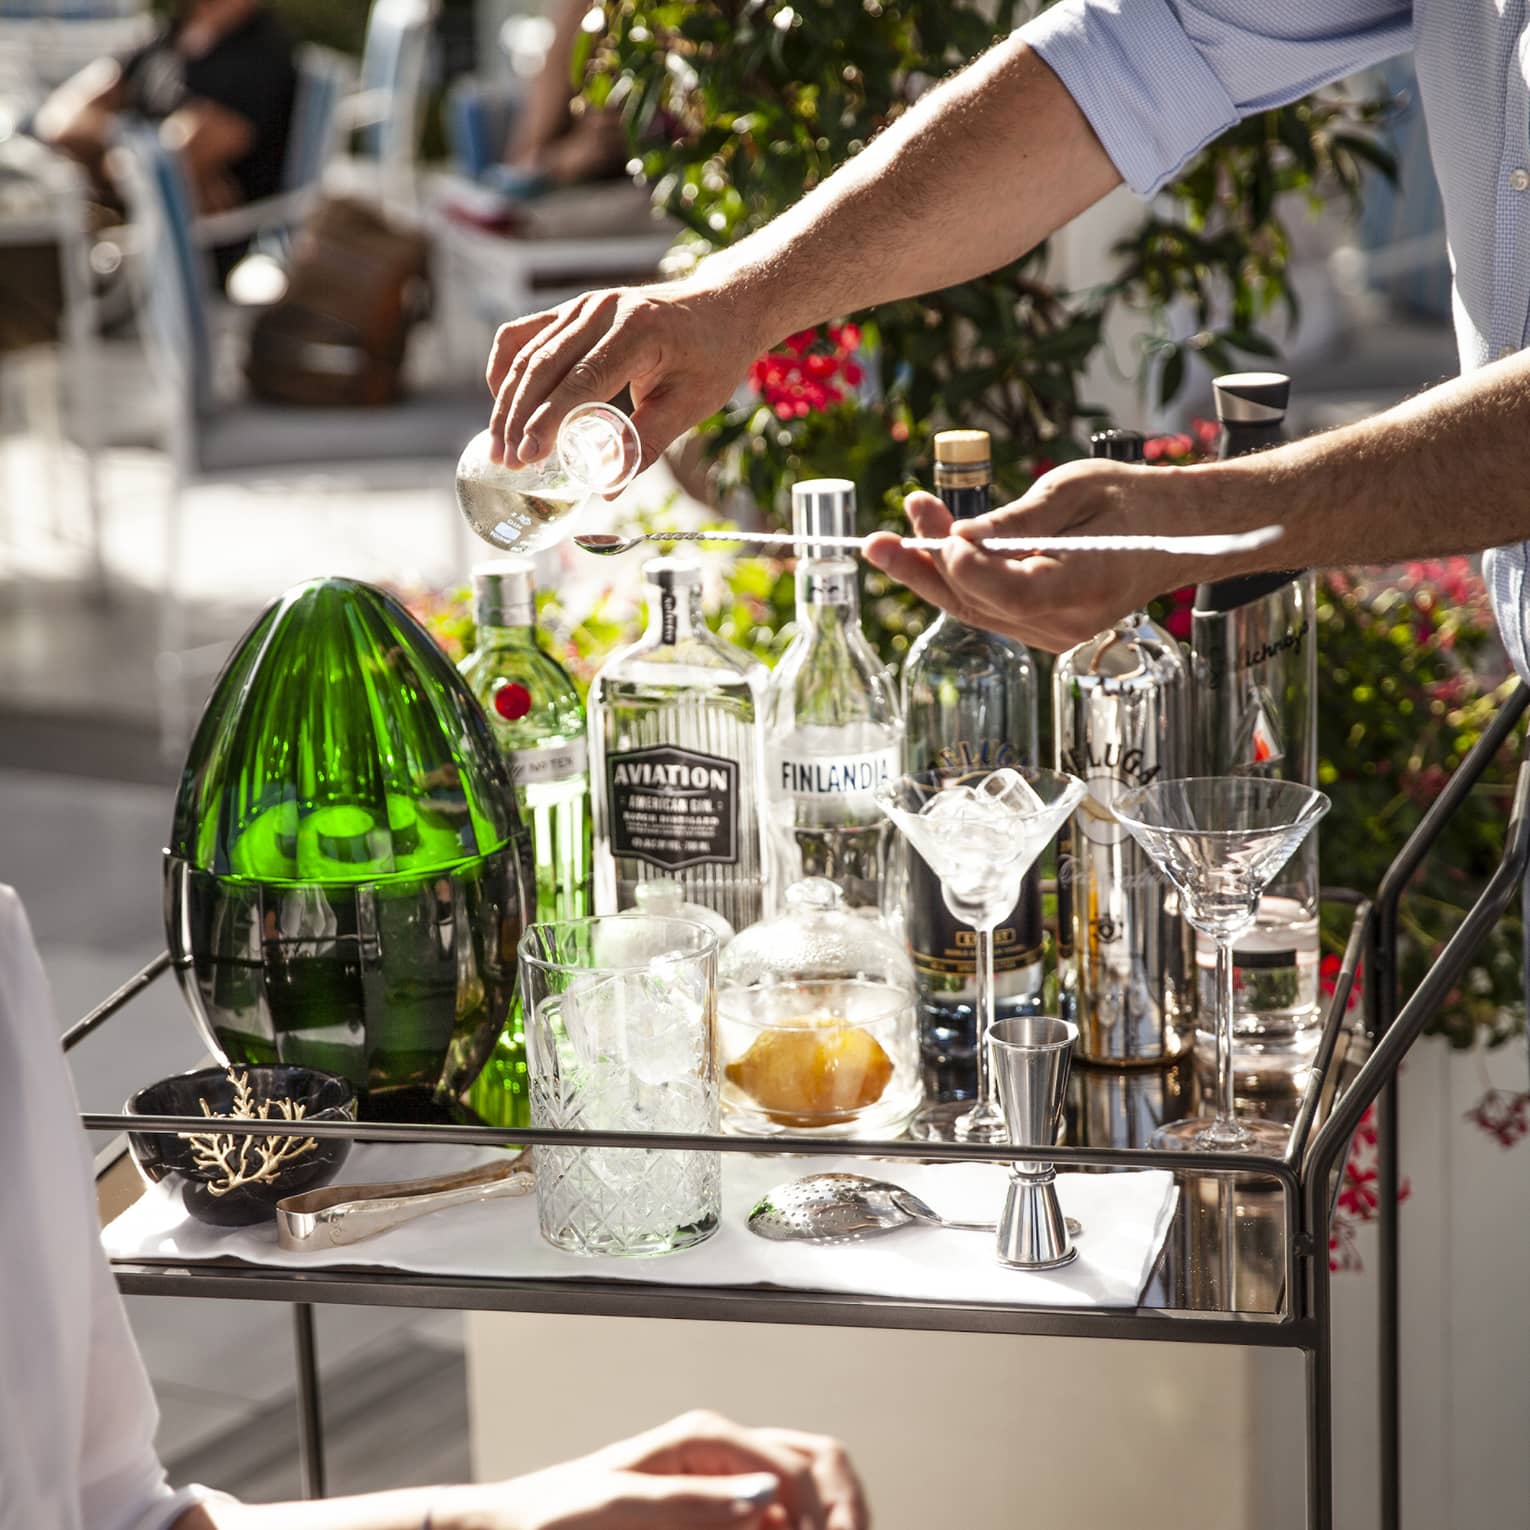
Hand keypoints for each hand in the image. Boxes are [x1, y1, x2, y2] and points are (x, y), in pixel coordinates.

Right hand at [484, 280, 766, 471]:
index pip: (580, 380)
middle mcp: (602, 310)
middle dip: (518, 418)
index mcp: (636, 330)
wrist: (723, 307)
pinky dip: (508, 368)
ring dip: (508, 401)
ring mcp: (584, 305)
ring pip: (528, 353)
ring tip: (499, 446)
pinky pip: (525, 335)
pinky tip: (504, 402)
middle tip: (506, 462)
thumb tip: (607, 488)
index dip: (548, 420)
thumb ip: (646, 443)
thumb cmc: (712, 358)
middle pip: (543, 367)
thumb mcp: (690, 404)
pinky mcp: (574, 309)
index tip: (528, 456)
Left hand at [485, 1410, 868, 1529]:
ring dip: (825, 1521)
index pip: (799, 1463)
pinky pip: (774, 1525)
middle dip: (845, 1506)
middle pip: (819, 1461)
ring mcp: (726, 1490)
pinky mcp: (718, 1521)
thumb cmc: (556, 1511)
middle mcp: (726, 1456)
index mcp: (707, 1439)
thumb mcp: (620, 1505)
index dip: (825, 1512)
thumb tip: (764, 1493)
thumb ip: (693, 1501)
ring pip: (806, 1495)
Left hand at [864, 458, 1195, 651]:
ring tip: (900, 526)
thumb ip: (1020, 519)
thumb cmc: (1132, 501)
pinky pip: (986, 606)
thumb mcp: (1077, 489)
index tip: (945, 534)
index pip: (1013, 594)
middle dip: (924, 568)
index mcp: (1086, 586)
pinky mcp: (1039, 629)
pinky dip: (957, 575)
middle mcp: (1065, 623)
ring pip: (975, 608)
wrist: (1175, 532)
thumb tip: (961, 535)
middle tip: (877, 540)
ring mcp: (1052, 633)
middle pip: (979, 605)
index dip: (971, 569)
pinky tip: (932, 540)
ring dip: (932, 567)